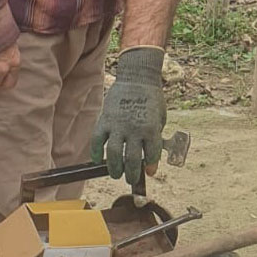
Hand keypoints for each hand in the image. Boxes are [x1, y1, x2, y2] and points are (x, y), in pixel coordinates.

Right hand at [90, 47, 166, 183]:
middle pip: (132, 160)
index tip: (149, 171)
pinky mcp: (104, 120)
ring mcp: (118, 125)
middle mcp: (135, 129)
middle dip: (131, 174)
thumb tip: (150, 159)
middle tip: (130, 179)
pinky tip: (98, 159)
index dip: (150, 166)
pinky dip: (96, 152)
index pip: (151, 155)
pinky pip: (97, 141)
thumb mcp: (160, 118)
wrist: (137, 77)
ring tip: (116, 174)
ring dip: (114, 168)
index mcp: (151, 129)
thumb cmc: (151, 98)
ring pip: (113, 155)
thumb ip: (155, 137)